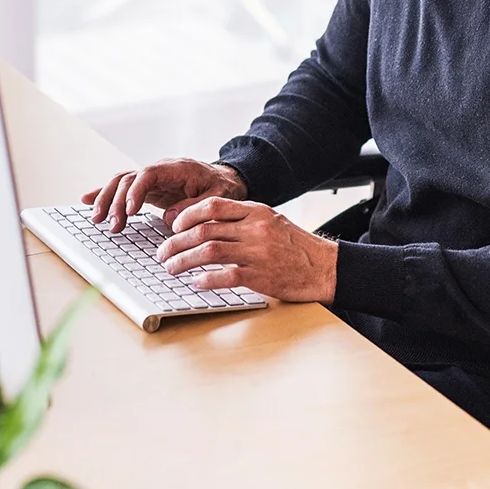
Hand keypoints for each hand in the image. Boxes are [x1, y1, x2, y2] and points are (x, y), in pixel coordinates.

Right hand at [81, 158, 246, 232]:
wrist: (225, 179)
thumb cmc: (223, 188)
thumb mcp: (217, 198)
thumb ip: (194, 207)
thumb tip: (169, 219)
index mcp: (177, 169)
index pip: (148, 174)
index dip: (136, 191)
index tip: (130, 211)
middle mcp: (160, 170)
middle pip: (129, 179)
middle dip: (116, 201)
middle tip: (111, 224)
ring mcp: (152, 179)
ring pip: (121, 183)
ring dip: (106, 200)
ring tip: (97, 220)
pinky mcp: (148, 188)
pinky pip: (123, 188)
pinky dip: (104, 193)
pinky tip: (87, 200)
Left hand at [155, 197, 337, 303]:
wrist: (326, 268)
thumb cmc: (296, 246)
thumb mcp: (272, 222)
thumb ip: (243, 221)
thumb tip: (206, 226)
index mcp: (256, 212)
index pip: (212, 206)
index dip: (187, 215)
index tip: (173, 225)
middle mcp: (255, 229)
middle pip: (204, 230)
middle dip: (177, 242)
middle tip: (163, 252)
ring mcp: (258, 252)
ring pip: (209, 252)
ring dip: (183, 261)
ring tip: (171, 268)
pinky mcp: (261, 276)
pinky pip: (226, 276)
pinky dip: (206, 280)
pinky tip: (196, 283)